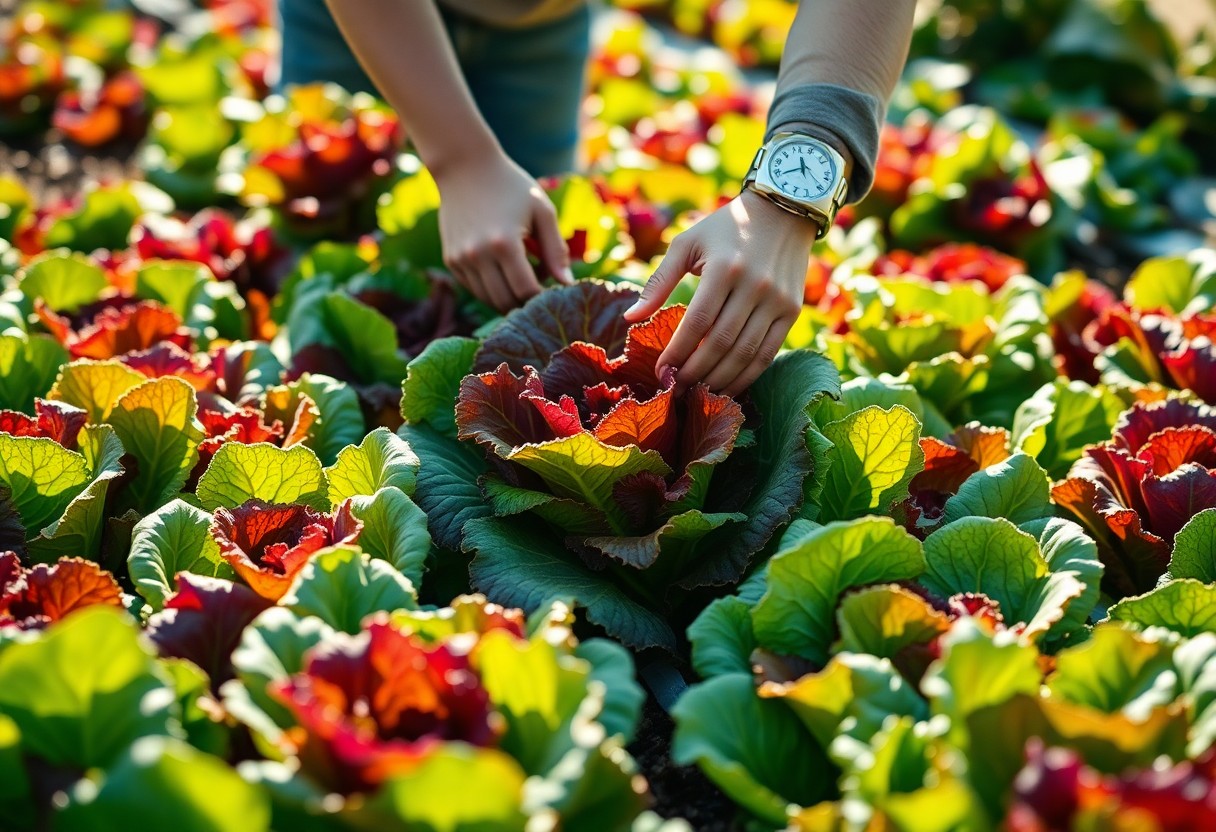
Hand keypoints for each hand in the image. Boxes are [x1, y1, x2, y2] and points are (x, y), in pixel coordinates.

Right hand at [435, 151, 573, 311]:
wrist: (465, 167)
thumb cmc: (512, 186)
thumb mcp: (542, 211)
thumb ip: (556, 249)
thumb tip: (567, 284)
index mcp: (505, 243)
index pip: (526, 291)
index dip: (543, 297)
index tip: (555, 292)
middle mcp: (478, 255)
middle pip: (506, 300)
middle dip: (526, 301)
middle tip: (540, 286)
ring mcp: (461, 259)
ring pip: (488, 299)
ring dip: (509, 297)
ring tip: (523, 276)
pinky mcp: (451, 260)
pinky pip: (474, 289)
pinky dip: (491, 289)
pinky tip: (503, 271)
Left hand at [623, 190, 815, 395]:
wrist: (782, 213)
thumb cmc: (724, 228)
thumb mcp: (688, 244)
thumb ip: (659, 281)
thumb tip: (629, 318)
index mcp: (724, 268)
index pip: (698, 322)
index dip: (678, 352)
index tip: (661, 372)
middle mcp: (755, 285)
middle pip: (721, 343)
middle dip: (695, 373)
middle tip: (676, 390)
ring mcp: (777, 301)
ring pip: (745, 354)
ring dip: (719, 380)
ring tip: (698, 393)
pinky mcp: (792, 311)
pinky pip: (768, 354)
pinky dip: (746, 375)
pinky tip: (726, 386)